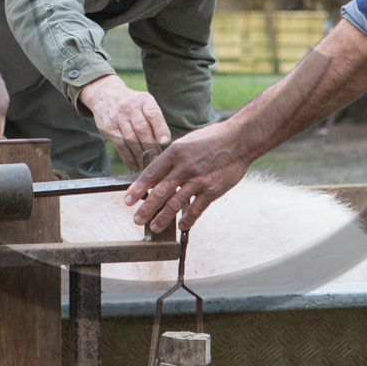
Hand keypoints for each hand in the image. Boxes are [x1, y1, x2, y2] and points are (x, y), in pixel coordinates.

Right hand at [79, 75, 170, 171]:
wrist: (105, 95)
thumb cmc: (132, 104)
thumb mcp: (144, 103)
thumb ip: (155, 120)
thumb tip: (166, 143)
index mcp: (144, 100)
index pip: (153, 114)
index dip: (160, 128)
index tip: (166, 142)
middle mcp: (130, 107)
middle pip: (142, 129)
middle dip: (151, 147)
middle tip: (158, 160)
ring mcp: (119, 118)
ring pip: (131, 139)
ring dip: (140, 155)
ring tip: (148, 165)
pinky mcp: (109, 128)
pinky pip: (120, 145)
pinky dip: (128, 158)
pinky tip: (135, 166)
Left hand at [123, 120, 251, 232]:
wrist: (239, 140)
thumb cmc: (213, 138)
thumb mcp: (187, 142)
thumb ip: (173, 157)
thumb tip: (158, 171)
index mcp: (175, 153)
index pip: (151, 174)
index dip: (137, 189)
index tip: (128, 200)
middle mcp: (184, 168)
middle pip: (160, 191)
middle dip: (146, 208)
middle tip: (137, 219)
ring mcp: (198, 180)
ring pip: (175, 203)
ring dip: (163, 217)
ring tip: (154, 226)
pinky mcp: (212, 190)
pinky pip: (196, 209)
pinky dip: (187, 219)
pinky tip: (181, 226)